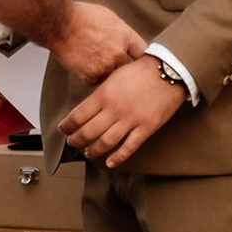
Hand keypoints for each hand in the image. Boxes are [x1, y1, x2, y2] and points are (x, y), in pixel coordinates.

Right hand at [46, 0, 147, 83]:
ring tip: (91, 59)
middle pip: (127, 68)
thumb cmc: (79, 16)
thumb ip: (119, 32)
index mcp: (125, 36)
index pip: (142, 52)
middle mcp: (119, 52)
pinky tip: (82, 63)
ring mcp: (106, 66)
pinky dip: (89, 76)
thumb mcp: (107, 17)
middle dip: (120, 66)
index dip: (140, 57)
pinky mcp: (91, 76)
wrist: (59, 23)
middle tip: (108, 60)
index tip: (138, 61)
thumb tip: (124, 39)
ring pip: (111, 76)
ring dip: (104, 72)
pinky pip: (95, 81)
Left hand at [58, 58, 185, 167]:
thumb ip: (101, 92)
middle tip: (72, 143)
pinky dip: (118, 157)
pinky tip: (110, 162)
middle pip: (89, 131)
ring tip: (88, 153)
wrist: (169, 70)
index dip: (67, 125)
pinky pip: (129, 147)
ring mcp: (131, 120)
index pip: (78, 115)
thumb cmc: (142, 70)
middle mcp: (114, 109)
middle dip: (77, 140)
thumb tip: (87, 106)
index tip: (62, 129)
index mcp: (104, 94)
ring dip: (94, 150)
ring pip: (106, 142)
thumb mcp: (114, 75)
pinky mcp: (147, 127)